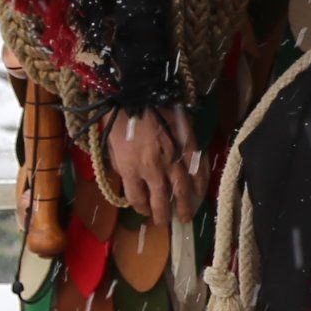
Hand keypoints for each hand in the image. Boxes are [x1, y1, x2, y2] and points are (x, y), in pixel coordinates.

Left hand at [102, 106, 203, 228]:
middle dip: (163, 215)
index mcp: (130, 168)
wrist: (138, 88)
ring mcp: (173, 156)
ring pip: (182, 189)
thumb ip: (120, 164)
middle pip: (161, 200)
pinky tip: (200, 191)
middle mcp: (152, 168)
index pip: (137, 199)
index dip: (142, 209)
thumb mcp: (109, 144)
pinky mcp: (188, 144)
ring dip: (185, 205)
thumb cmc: (119, 114)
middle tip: (165, 222)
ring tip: (187, 216)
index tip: (145, 212)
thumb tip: (128, 177)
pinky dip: (199, 182)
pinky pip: (196, 169)